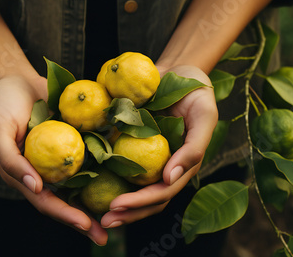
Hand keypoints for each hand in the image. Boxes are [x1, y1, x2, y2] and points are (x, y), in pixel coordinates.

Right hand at [0, 74, 107, 244]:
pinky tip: (122, 184)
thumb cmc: (3, 106)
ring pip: (80, 187)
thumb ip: (11, 161)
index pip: (45, 202)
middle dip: (84, 222)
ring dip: (96, 204)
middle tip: (105, 237)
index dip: (64, 215)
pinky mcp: (72, 145)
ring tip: (120, 218)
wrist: (17, 80)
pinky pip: (89, 161)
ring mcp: (59, 161)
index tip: (85, 224)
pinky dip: (103, 174)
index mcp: (24, 177)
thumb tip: (35, 188)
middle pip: (65, 203)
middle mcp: (43, 174)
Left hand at [100, 65, 217, 227]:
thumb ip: (193, 148)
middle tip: (104, 221)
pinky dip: (107, 178)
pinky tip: (88, 186)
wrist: (177, 71)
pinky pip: (120, 165)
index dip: (142, 202)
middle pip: (147, 199)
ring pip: (134, 189)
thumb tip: (170, 178)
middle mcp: (165, 166)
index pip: (163, 192)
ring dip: (118, 205)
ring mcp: (149, 158)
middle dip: (127, 212)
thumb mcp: (204, 116)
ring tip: (95, 214)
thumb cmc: (195, 92)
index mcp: (183, 164)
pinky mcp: (133, 146)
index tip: (118, 205)